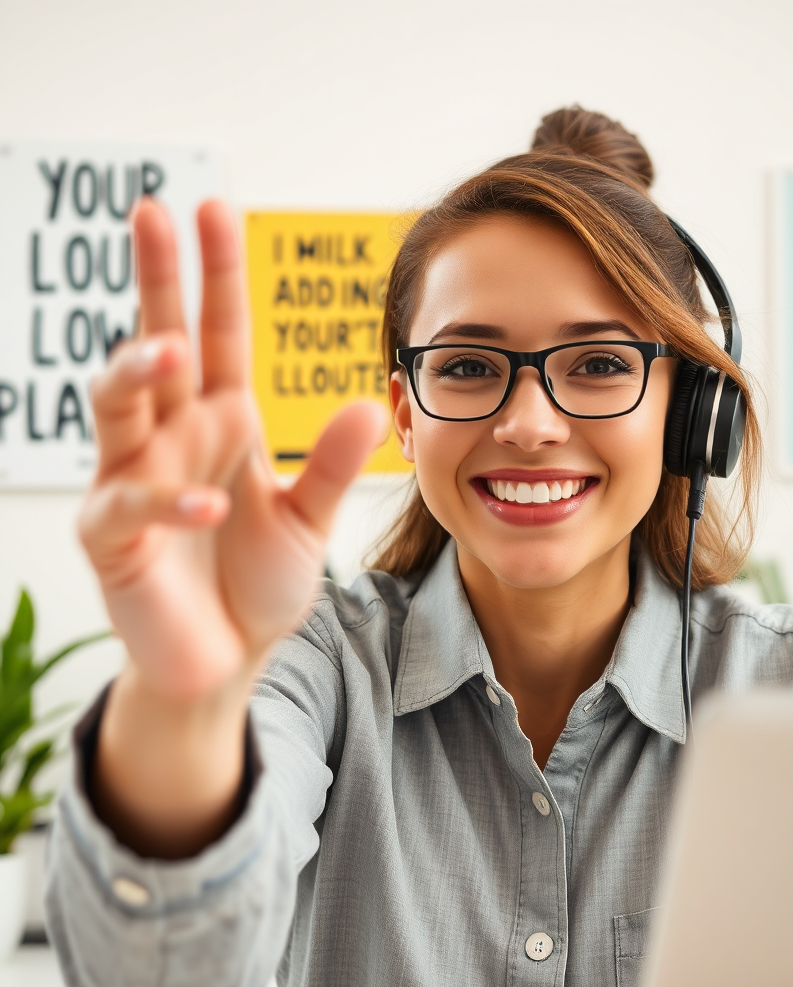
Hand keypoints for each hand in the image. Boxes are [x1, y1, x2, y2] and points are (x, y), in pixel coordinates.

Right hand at [79, 199, 386, 701]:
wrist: (228, 658)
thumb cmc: (258, 582)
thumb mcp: (309, 519)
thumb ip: (334, 467)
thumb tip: (366, 401)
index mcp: (222, 423)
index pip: (218, 335)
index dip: (215, 274)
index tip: (213, 208)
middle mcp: (172, 439)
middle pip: (155, 345)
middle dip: (154, 281)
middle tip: (152, 212)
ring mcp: (134, 481)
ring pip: (117, 407)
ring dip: (138, 374)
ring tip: (169, 351)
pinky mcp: (112, 537)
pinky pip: (127, 502)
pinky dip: (165, 501)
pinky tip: (209, 509)